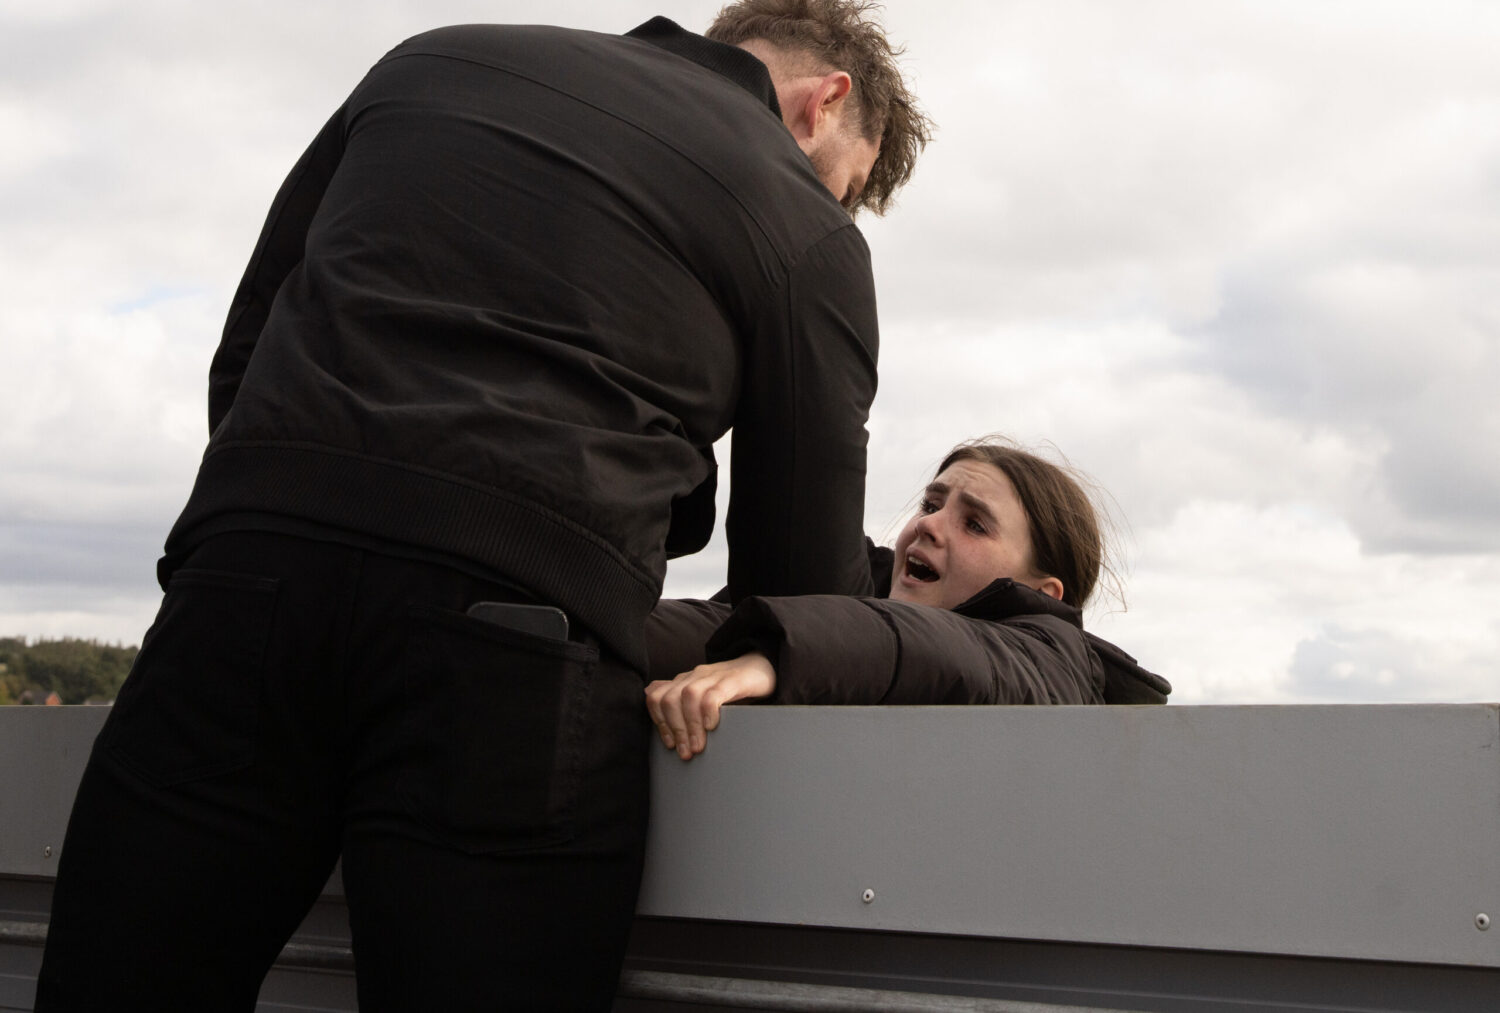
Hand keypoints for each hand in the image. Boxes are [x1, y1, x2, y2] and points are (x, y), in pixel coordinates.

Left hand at [644, 651, 775, 759]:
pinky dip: (709, 711)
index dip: (660, 723)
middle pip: (669, 699)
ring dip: (691, 725)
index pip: (656, 698)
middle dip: (675, 729)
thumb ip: (677, 696)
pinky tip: (712, 726)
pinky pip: (714, 693)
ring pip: (689, 696)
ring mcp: (713, 676)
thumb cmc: (729, 687)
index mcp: (684, 681)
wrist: (760, 668)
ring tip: (698, 746)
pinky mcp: (733, 679)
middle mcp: (694, 676)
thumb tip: (650, 697)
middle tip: (686, 752)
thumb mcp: (700, 693)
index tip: (671, 745)